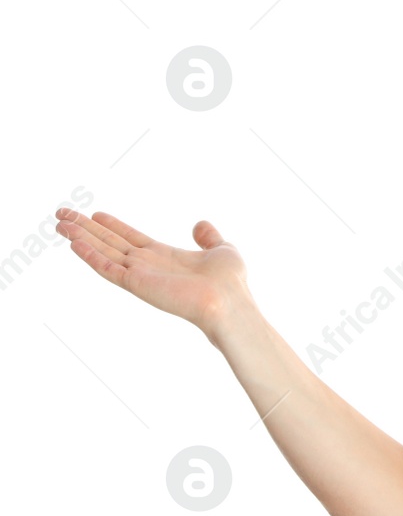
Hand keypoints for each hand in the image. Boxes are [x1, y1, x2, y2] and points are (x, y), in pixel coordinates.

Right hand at [55, 208, 252, 339]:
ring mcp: (140, 275)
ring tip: (59, 224)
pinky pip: (107, 268)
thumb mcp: (222, 249)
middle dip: (86, 228)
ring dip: (80, 238)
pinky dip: (90, 256)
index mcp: (165, 256)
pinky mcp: (136, 284)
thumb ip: (209, 237)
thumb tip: (200, 224)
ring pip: (102, 252)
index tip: (95, 214)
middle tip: (62, 213)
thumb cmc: (230, 282)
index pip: (131, 238)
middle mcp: (148, 265)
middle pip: (110, 243)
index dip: (113, 226)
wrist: (229, 302)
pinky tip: (74, 243)